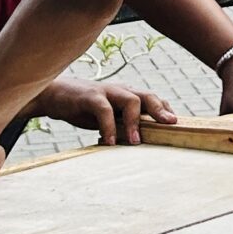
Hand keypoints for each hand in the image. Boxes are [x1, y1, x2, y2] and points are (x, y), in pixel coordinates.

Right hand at [41, 75, 176, 145]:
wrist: (54, 95)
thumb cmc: (85, 108)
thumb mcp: (108, 117)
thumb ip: (123, 125)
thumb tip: (140, 143)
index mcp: (127, 95)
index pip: (153, 99)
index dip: (166, 110)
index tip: (177, 126)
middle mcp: (121, 90)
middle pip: (148, 96)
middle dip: (161, 109)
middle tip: (171, 124)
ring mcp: (106, 91)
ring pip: (130, 100)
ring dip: (136, 121)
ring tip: (136, 141)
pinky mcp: (90, 96)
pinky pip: (104, 110)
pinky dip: (109, 126)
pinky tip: (110, 141)